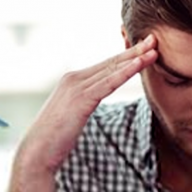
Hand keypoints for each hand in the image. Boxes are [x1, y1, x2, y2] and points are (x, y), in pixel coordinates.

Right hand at [17, 34, 157, 172]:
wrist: (37, 152)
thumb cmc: (54, 138)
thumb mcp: (72, 116)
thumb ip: (83, 105)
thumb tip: (91, 105)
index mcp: (72, 81)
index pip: (105, 66)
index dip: (125, 56)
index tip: (144, 48)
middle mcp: (73, 78)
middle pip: (110, 63)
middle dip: (134, 51)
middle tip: (154, 39)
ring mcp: (76, 87)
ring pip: (112, 69)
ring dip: (135, 58)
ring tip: (154, 48)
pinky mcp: (81, 99)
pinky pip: (109, 83)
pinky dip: (126, 72)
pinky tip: (140, 64)